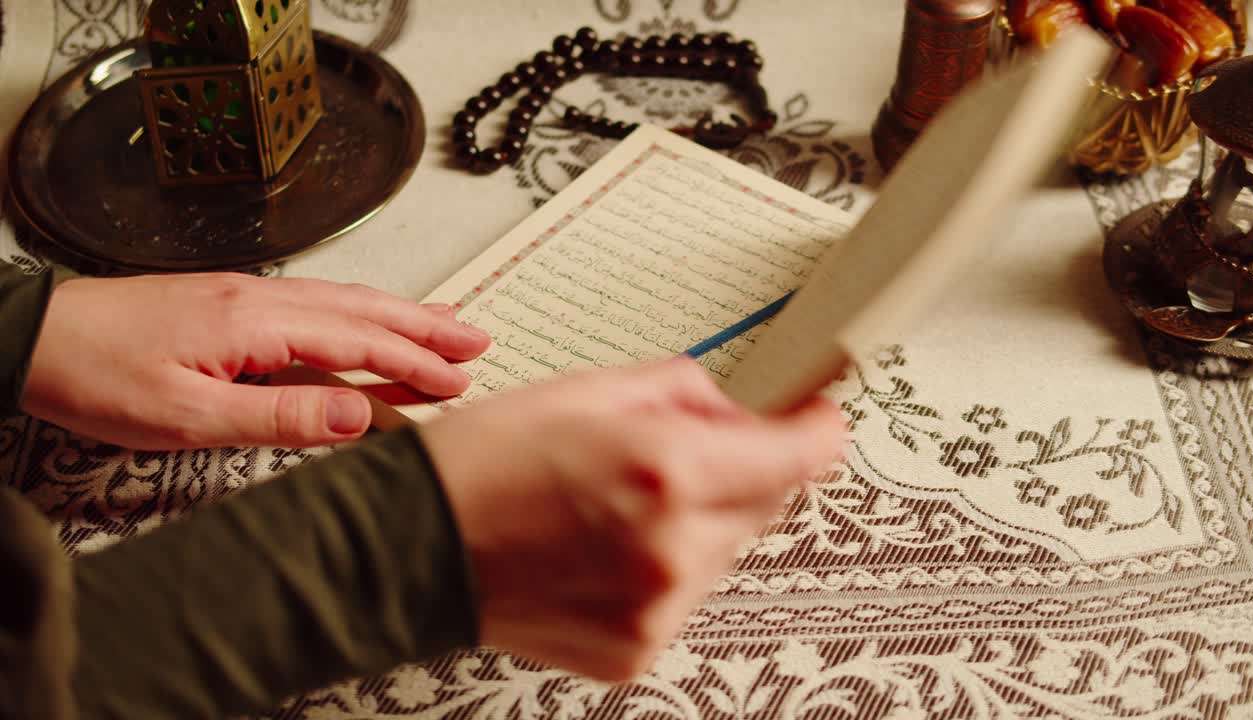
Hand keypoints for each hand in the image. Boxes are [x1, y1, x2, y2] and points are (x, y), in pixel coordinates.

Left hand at [21, 273, 489, 449]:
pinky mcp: (232, 305)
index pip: (359, 340)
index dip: (415, 362)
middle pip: (365, 308)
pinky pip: (317, 308)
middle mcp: (261, 298)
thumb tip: (360, 417)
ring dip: (401, 316)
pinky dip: (360, 316)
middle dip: (427, 326)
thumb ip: (279, 416)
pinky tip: (368, 325)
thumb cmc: (98, 375)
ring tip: (447, 327)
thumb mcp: (186, 416)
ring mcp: (247, 296)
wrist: (32, 336)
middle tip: (479, 342)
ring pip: (345, 302)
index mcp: (257, 322)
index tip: (460, 382)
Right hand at [420, 356, 843, 680]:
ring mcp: (657, 607)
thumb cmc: (484, 463)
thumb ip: (684, 392)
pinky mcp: (637, 648)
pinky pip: (686, 596)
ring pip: (728, 550)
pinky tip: (607, 548)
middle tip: (673, 453)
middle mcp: (673, 547)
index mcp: (666, 470)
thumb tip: (736, 408)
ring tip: (621, 506)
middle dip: (739, 469)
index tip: (819, 415)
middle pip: (766, 502)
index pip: (796, 455)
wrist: (413, 546)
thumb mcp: (588, 391)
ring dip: (701, 521)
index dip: (816, 428)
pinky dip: (667, 568)